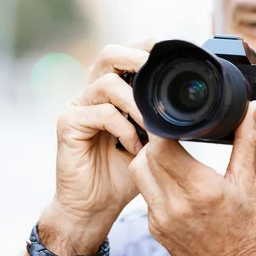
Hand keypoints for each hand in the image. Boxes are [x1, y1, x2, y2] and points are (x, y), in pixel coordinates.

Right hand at [40, 40, 155, 253]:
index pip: (126, 57)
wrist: (94, 206)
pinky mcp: (68, 123)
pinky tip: (134, 146)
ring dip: (136, 102)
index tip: (171, 53)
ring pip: (107, 83)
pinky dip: (123, 128)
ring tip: (152, 125)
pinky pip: (100, 113)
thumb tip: (188, 103)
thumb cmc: (122, 174)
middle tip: (157, 71)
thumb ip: (160, 119)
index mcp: (111, 92)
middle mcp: (92, 93)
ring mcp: (77, 106)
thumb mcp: (150, 142)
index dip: (147, 48)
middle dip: (137, 57)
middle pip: (109, 54)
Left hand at [128, 101, 255, 255]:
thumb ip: (244, 140)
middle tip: (168, 136)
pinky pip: (144, 195)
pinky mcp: (154, 229)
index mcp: (201, 190)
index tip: (169, 121)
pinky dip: (153, 183)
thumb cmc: (246, 229)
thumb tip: (251, 108)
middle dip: (155, 142)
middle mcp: (176, 205)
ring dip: (148, 160)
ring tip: (167, 156)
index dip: (161, 130)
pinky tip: (169, 182)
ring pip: (138, 173)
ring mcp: (161, 219)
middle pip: (145, 156)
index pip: (162, 148)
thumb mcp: (246, 182)